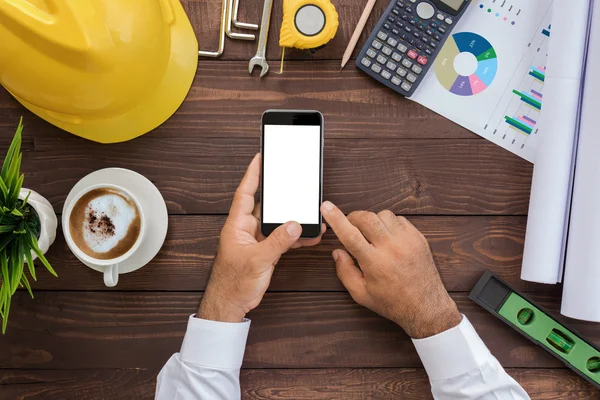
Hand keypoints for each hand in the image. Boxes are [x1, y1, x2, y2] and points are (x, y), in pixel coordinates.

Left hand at [198, 154, 324, 321]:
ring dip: (292, 219)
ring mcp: (255, 240)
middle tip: (292, 179)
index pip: (245, 193)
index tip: (260, 157)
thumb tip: (294, 225)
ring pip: (276, 222)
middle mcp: (246, 229)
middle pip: (265, 205)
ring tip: (310, 212)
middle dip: (280, 194)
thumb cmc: (232, 283)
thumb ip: (277, 242)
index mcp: (237, 226)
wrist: (231, 305)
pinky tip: (310, 236)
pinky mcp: (264, 252)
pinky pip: (282, 239)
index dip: (253, 174)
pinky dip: (295, 237)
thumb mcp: (258, 260)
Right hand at [321, 201, 460, 337]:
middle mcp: (392, 248)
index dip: (335, 218)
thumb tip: (337, 252)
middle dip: (353, 217)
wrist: (426, 307)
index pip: (349, 234)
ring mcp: (407, 241)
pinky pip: (399, 219)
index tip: (326, 207)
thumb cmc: (394, 302)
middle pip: (366, 218)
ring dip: (373, 220)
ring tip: (372, 235)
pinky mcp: (418, 238)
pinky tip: (387, 236)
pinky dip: (389, 223)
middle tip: (350, 226)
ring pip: (383, 215)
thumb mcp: (361, 294)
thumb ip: (345, 272)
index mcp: (375, 263)